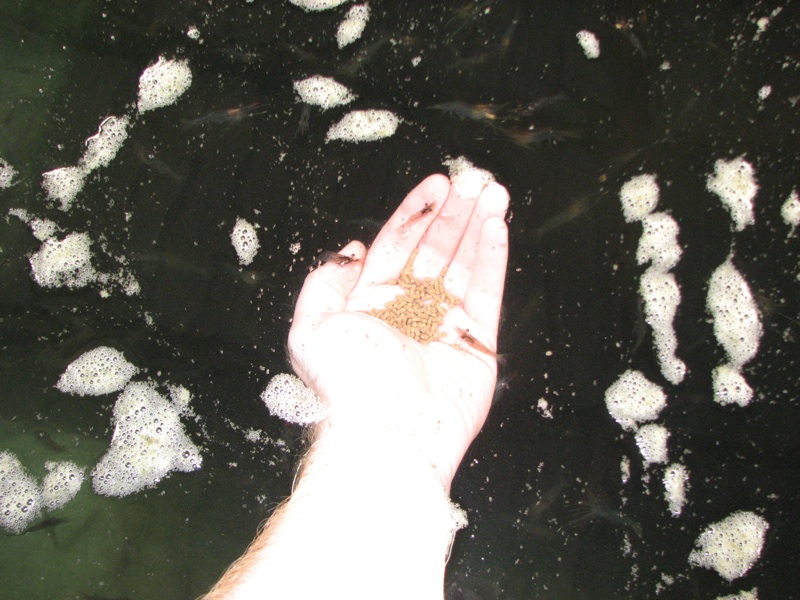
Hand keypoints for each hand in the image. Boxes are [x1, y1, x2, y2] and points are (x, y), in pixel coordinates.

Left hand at [288, 171, 508, 487]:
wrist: (389, 435)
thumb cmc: (348, 385)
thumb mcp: (312, 327)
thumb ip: (325, 282)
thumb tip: (350, 250)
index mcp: (370, 304)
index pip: (396, 246)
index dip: (415, 213)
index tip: (436, 184)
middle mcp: (408, 312)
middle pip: (434, 250)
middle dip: (452, 213)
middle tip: (472, 180)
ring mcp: (444, 326)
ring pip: (463, 265)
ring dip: (477, 226)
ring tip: (492, 192)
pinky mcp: (475, 344)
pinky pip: (487, 292)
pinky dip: (493, 258)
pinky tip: (497, 227)